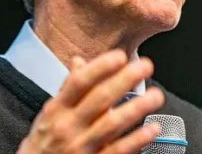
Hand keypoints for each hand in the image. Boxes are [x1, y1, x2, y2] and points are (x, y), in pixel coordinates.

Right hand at [17, 49, 164, 153]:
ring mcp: (81, 147)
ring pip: (112, 124)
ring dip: (136, 108)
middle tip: (145, 66)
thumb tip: (79, 61)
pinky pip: (118, 151)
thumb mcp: (51, 111)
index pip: (80, 82)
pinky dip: (136, 140)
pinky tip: (152, 128)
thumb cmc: (45, 141)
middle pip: (100, 99)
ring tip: (156, 95)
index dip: (101, 68)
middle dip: (124, 80)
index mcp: (57, 108)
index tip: (120, 56)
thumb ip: (68, 87)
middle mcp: (68, 126)